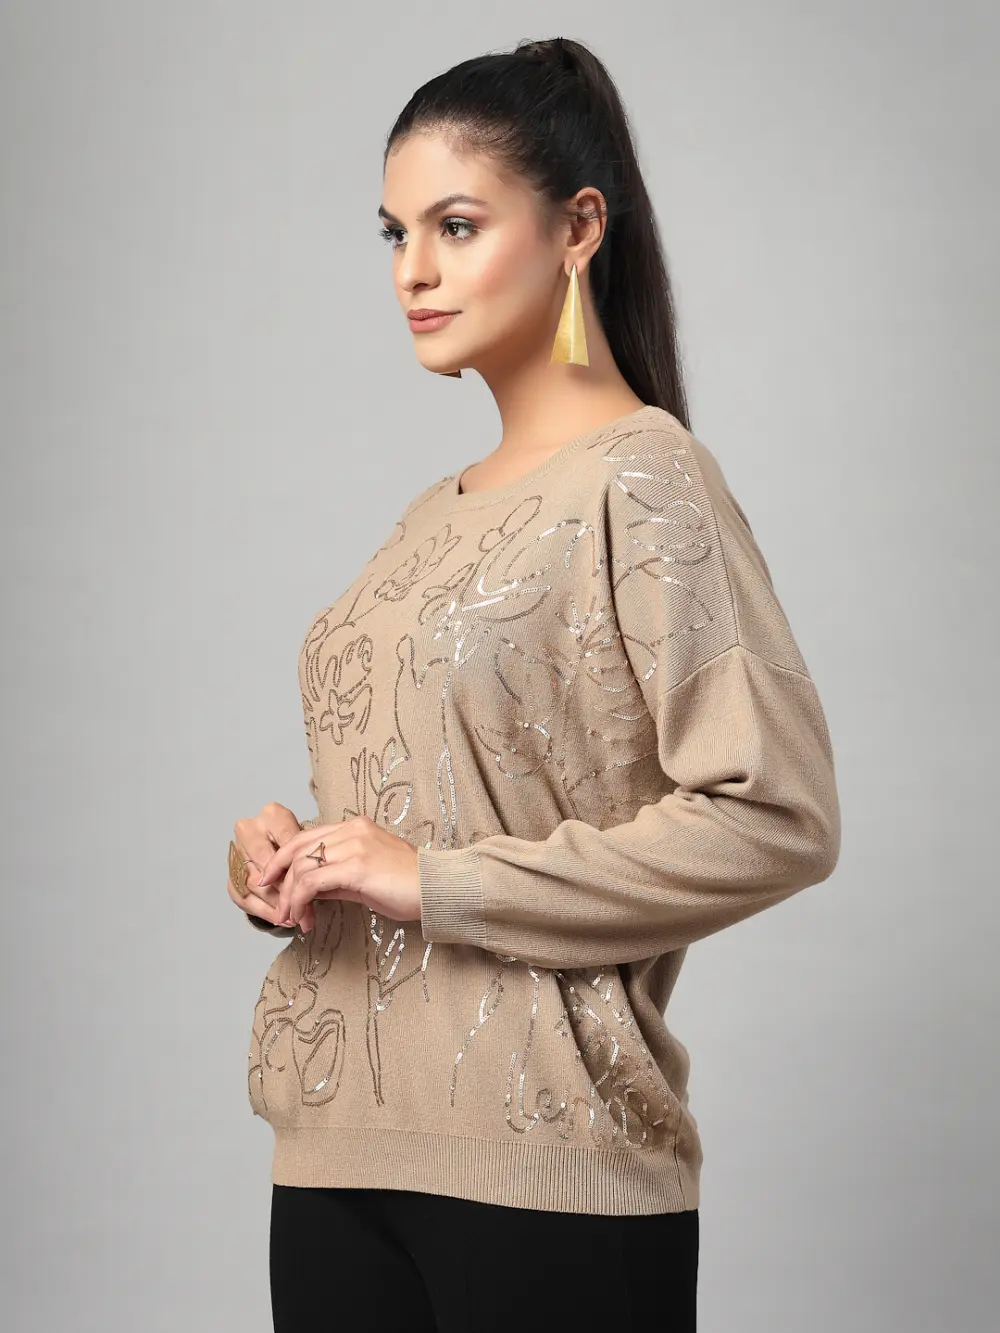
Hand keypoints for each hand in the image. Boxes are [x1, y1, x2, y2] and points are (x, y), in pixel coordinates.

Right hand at [227, 802, 314, 930]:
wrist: (279, 846)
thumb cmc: (301, 844)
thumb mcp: (310, 841)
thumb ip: (310, 857)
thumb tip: (316, 886)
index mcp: (272, 815)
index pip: (287, 841)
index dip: (298, 866)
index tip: (311, 887)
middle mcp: (249, 829)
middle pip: (265, 863)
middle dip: (284, 889)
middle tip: (300, 906)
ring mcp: (236, 850)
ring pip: (253, 882)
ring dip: (274, 904)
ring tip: (293, 917)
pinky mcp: (231, 873)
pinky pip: (242, 897)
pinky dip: (262, 911)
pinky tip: (278, 918)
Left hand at [256, 814, 420, 927]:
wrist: (438, 889)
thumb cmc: (409, 886)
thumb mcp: (366, 876)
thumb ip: (337, 877)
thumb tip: (309, 890)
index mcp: (354, 828)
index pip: (305, 837)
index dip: (282, 859)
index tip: (270, 882)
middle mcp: (351, 831)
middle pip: (297, 850)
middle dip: (280, 881)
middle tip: (280, 910)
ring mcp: (354, 846)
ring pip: (302, 867)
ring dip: (290, 898)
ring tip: (295, 920)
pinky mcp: (357, 867)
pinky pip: (313, 883)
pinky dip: (301, 902)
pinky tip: (305, 918)